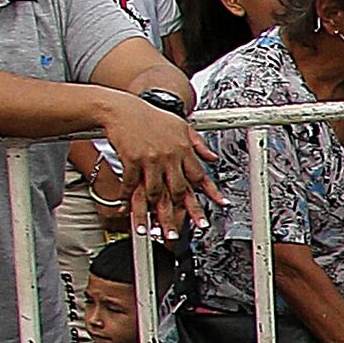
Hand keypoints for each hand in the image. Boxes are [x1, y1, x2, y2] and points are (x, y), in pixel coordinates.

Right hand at [95, 90, 212, 225]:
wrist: (123, 109)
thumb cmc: (152, 118)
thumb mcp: (182, 127)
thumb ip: (198, 145)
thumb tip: (213, 158)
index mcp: (183, 150)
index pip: (200, 176)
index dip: (210, 193)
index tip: (220, 205)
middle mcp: (169, 157)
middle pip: (178, 191)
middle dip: (179, 214)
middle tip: (178, 233)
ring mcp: (150, 159)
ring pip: (154, 193)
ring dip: (153, 214)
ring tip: (154, 231)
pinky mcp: (131, 160)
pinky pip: (131, 184)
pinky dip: (128, 198)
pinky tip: (126, 210)